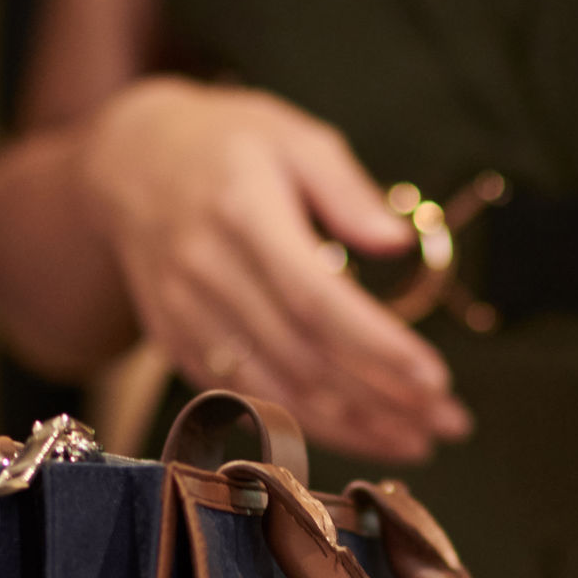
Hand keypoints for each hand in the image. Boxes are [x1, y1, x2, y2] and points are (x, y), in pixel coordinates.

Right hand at [76, 79, 471, 461]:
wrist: (129, 162)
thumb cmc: (227, 143)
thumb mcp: (294, 137)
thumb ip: (347, 190)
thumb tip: (397, 244)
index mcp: (242, 213)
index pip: (316, 300)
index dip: (377, 347)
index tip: (435, 380)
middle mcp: (206, 271)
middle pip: (302, 358)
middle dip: (381, 400)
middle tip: (447, 424)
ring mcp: (185, 314)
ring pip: (274, 391)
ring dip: (350, 426)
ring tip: (413, 441)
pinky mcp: (176, 341)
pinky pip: (244, 395)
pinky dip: (303, 422)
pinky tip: (355, 430)